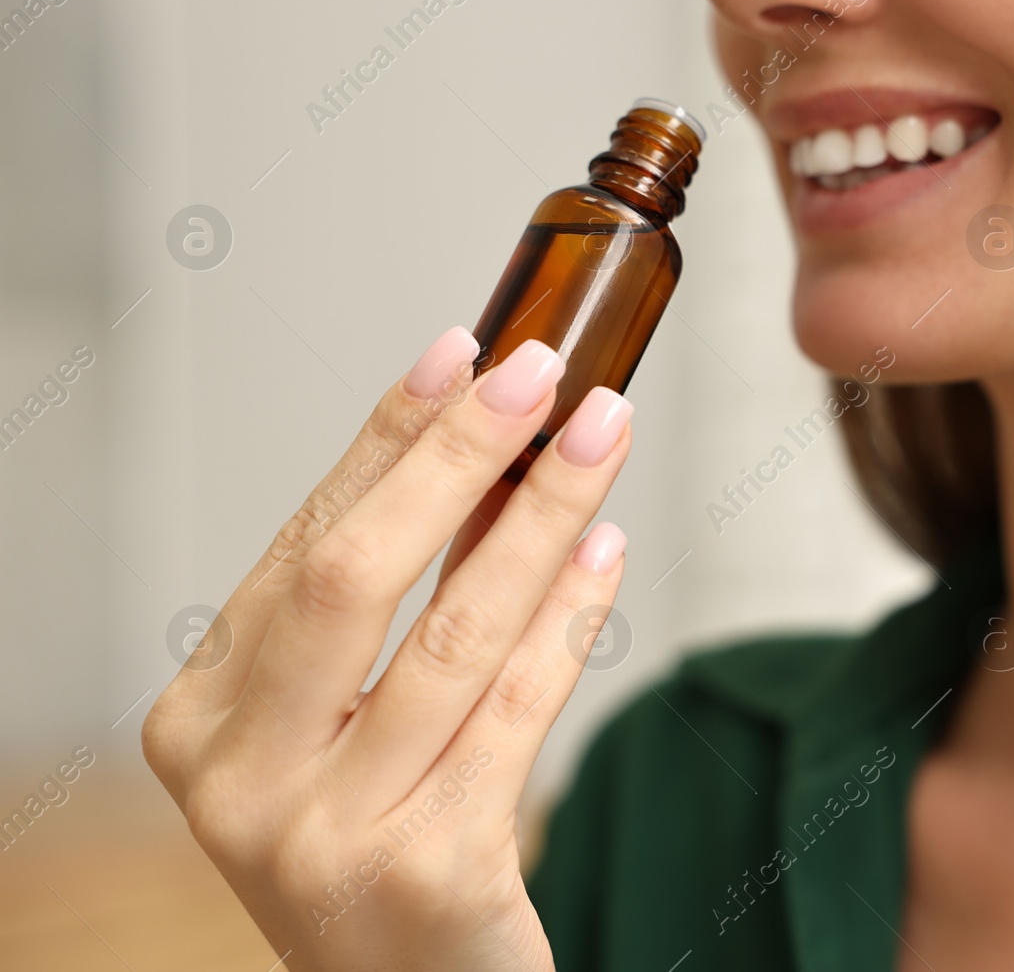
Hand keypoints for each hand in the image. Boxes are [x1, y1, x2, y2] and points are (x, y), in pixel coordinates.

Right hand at [142, 326, 633, 971]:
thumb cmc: (378, 833)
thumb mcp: (340, 721)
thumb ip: (385, 605)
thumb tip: (486, 450)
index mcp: (198, 722)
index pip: (302, 544)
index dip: (387, 439)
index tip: (460, 351)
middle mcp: (238, 781)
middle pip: (354, 576)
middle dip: (456, 458)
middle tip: (541, 372)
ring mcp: (327, 834)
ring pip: (452, 635)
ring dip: (537, 517)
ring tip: (599, 436)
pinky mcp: (431, 873)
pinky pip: (518, 711)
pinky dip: (567, 616)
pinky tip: (604, 548)